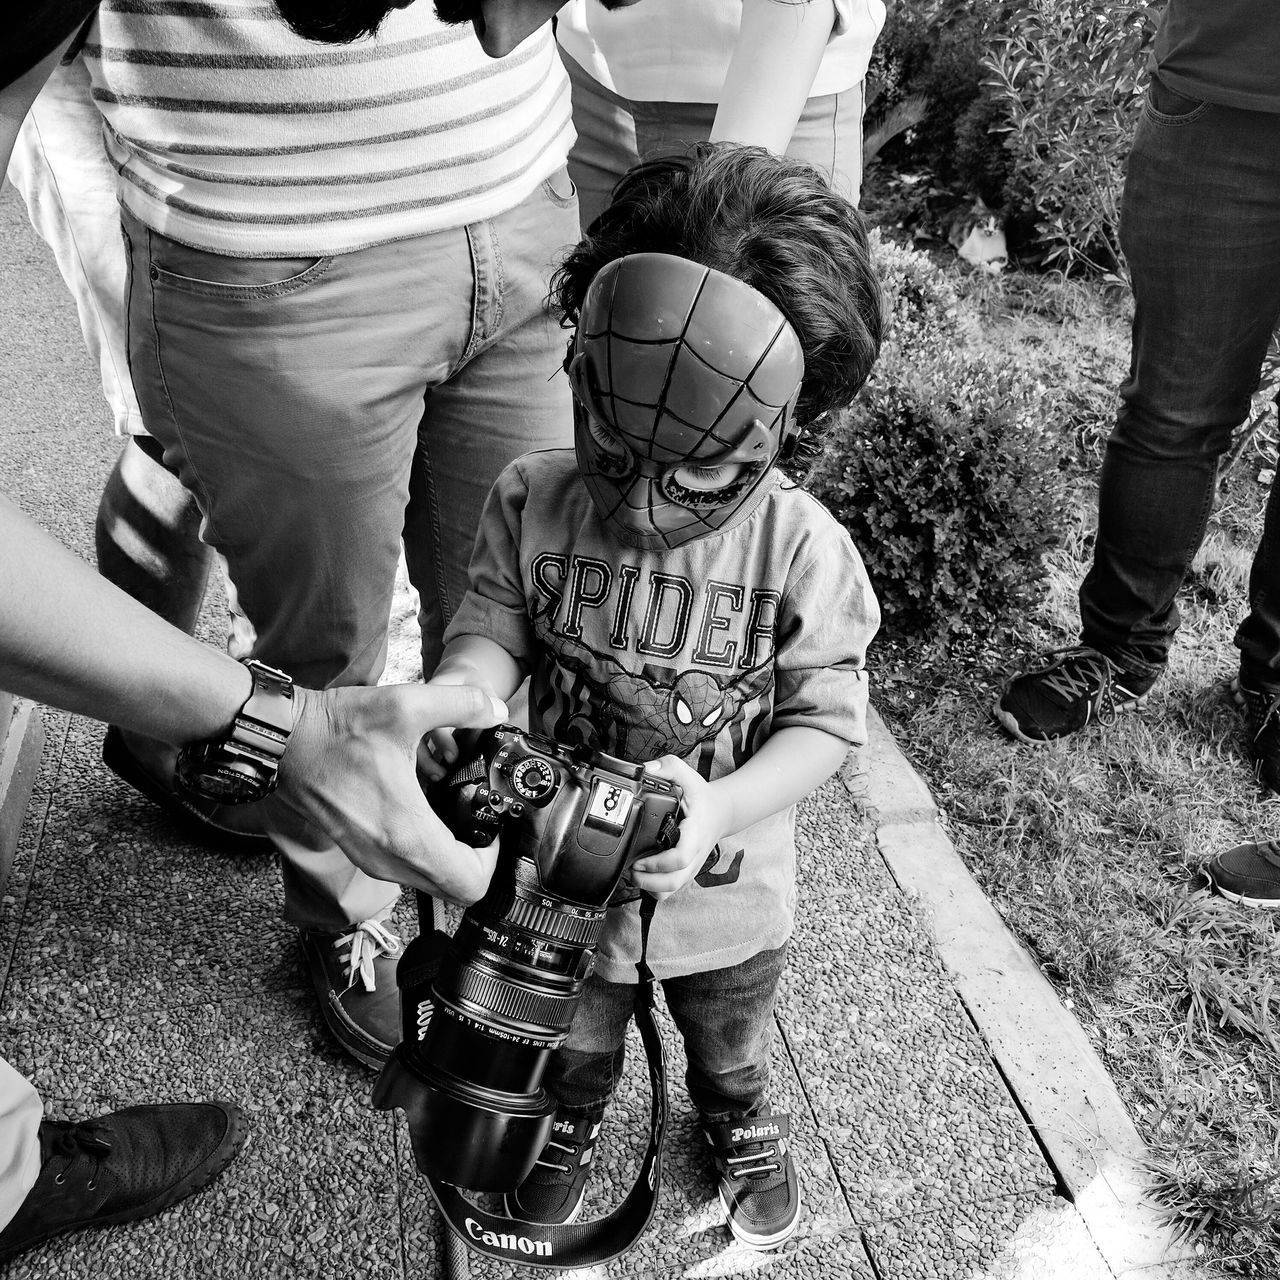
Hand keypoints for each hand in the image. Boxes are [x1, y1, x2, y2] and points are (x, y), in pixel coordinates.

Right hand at [269, 682, 506, 904]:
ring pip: (431, 883)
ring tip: (455, 810)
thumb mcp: (406, 705)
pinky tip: (427, 809)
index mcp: (408, 835)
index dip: (494, 859)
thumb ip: (462, 704)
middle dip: (478, 859)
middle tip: (479, 817)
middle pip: (455, 891)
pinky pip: (408, 869)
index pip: (470, 884)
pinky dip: (427, 851)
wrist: (282, 742)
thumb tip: (496, 711)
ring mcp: (373, 860)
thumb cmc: (337, 730)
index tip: (492, 824)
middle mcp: (390, 860)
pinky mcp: (361, 852)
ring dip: (451, 856)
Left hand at [628, 754, 732, 900]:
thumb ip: (668, 767)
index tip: (639, 859)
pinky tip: (643, 877)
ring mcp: (691, 865)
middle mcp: (694, 854)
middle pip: (674, 883)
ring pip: (672, 890)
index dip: (657, 864)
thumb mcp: (689, 775)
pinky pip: (672, 889)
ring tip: (633, 875)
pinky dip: (656, 889)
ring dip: (650, 888)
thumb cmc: (703, 798)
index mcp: (695, 833)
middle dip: (648, 882)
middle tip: (630, 871)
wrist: (721, 812)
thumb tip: (646, 770)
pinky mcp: (686, 871)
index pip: (680, 858)